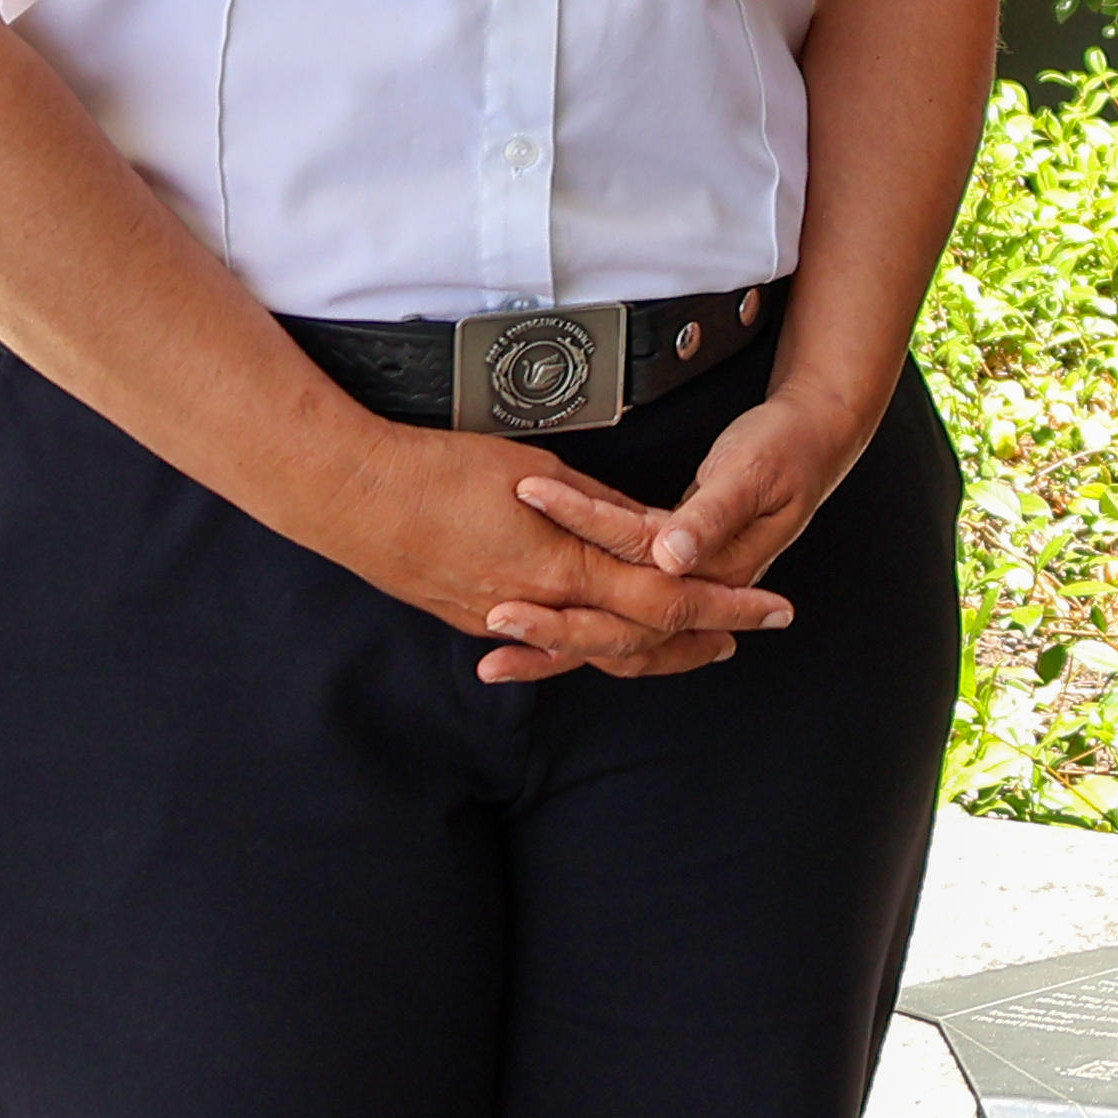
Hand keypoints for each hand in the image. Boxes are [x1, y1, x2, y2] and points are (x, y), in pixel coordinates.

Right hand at [297, 423, 797, 687]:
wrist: (347, 493)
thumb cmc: (440, 468)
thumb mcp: (540, 473)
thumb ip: (600, 509)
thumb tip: (648, 527)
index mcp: (563, 566)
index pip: (665, 598)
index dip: (722, 605)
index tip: (771, 607)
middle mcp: (537, 605)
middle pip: (639, 637)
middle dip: (701, 636)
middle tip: (750, 632)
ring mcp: (499, 618)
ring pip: (593, 647)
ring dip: (650, 649)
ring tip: (697, 643)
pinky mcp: (468, 618)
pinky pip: (545, 641)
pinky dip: (587, 646)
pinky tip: (609, 645)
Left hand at [508, 376, 893, 675]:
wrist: (816, 437)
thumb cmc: (786, 449)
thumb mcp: (752, 473)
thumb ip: (710, 515)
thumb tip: (671, 555)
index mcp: (718, 566)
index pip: (640, 577)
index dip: (579, 561)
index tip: (520, 551)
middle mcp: (697, 583)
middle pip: (621, 626)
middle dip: (554, 630)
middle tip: (494, 620)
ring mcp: (683, 579)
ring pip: (615, 627)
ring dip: (557, 639)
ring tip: (498, 645)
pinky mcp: (671, 566)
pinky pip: (619, 604)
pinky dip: (576, 619)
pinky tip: (536, 623)